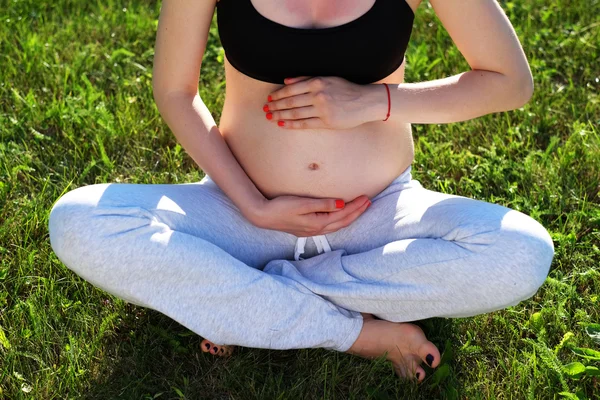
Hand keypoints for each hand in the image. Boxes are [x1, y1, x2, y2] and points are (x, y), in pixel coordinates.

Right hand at [247, 194, 371, 236]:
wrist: (263, 216)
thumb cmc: (281, 207)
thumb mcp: (303, 204)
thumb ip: (323, 204)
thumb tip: (342, 205)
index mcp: (318, 223)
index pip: (343, 214)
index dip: (356, 206)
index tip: (366, 197)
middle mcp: (317, 229)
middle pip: (343, 222)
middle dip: (357, 212)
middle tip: (369, 202)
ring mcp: (311, 231)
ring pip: (337, 226)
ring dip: (350, 217)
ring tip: (359, 208)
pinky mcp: (306, 229)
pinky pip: (330, 226)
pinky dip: (340, 221)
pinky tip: (340, 217)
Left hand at [263, 76, 385, 129]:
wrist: (365, 101)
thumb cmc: (346, 89)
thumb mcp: (328, 78)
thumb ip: (306, 79)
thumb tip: (286, 80)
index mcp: (318, 82)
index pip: (292, 89)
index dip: (278, 94)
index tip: (270, 98)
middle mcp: (318, 95)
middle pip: (291, 101)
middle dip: (276, 106)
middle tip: (265, 108)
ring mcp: (322, 109)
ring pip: (295, 113)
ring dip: (280, 116)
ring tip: (270, 117)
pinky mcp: (326, 122)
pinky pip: (305, 124)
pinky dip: (292, 124)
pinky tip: (282, 125)